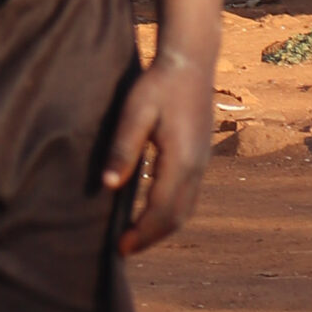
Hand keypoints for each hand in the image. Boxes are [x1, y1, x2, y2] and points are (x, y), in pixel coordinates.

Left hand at [102, 53, 212, 255]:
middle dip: (151, 237)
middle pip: (177, 217)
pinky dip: (171, 213)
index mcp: (181, 160)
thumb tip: (109, 185)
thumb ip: (123, 148)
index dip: (142, 233)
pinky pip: (189, 197)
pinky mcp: (201, 157)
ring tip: (135, 237)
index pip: (162, 210)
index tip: (120, 247)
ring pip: (186, 210)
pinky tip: (152, 212)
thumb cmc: (158, 84)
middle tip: (124, 249)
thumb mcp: (135, 112)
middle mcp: (197, 167)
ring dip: (162, 228)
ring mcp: (203, 163)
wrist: (191, 62)